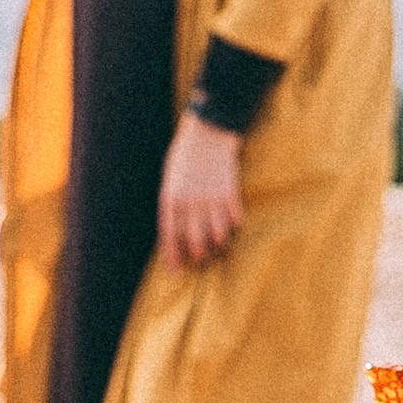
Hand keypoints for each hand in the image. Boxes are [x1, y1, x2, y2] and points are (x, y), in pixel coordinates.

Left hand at [158, 113, 242, 268]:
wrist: (209, 130)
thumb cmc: (185, 154)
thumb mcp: (170, 177)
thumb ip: (172, 204)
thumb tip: (175, 231)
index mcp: (170, 197)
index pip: (169, 236)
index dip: (172, 256)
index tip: (176, 271)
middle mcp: (190, 201)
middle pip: (194, 240)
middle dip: (197, 256)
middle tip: (200, 262)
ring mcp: (211, 198)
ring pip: (217, 235)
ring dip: (217, 246)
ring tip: (216, 249)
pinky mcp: (230, 193)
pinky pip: (233, 221)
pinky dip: (232, 228)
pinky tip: (230, 229)